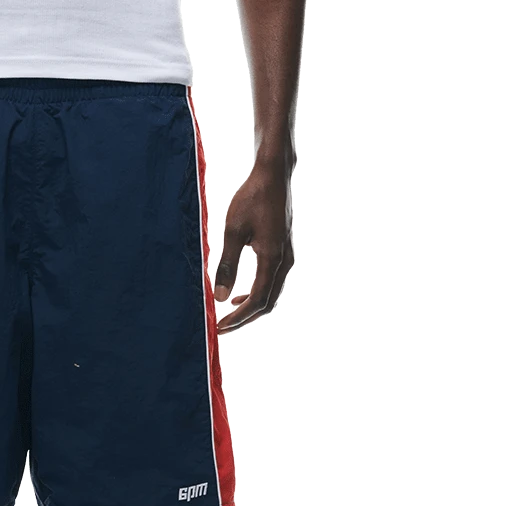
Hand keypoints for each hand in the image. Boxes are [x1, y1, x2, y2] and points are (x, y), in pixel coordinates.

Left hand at [212, 157, 295, 332]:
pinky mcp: (283, 251)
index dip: (238, 318)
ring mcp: (286, 257)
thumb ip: (228, 264)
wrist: (273, 178)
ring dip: (250, 306)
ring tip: (228, 313)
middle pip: (267, 302)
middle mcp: (284, 262)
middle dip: (244, 317)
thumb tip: (220, 296)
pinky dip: (256, 292)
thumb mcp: (233, 231)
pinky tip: (239, 293)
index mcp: (273, 259)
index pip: (257, 300)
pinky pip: (272, 281)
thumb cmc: (252, 200)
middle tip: (221, 326)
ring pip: (271, 293)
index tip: (219, 327)